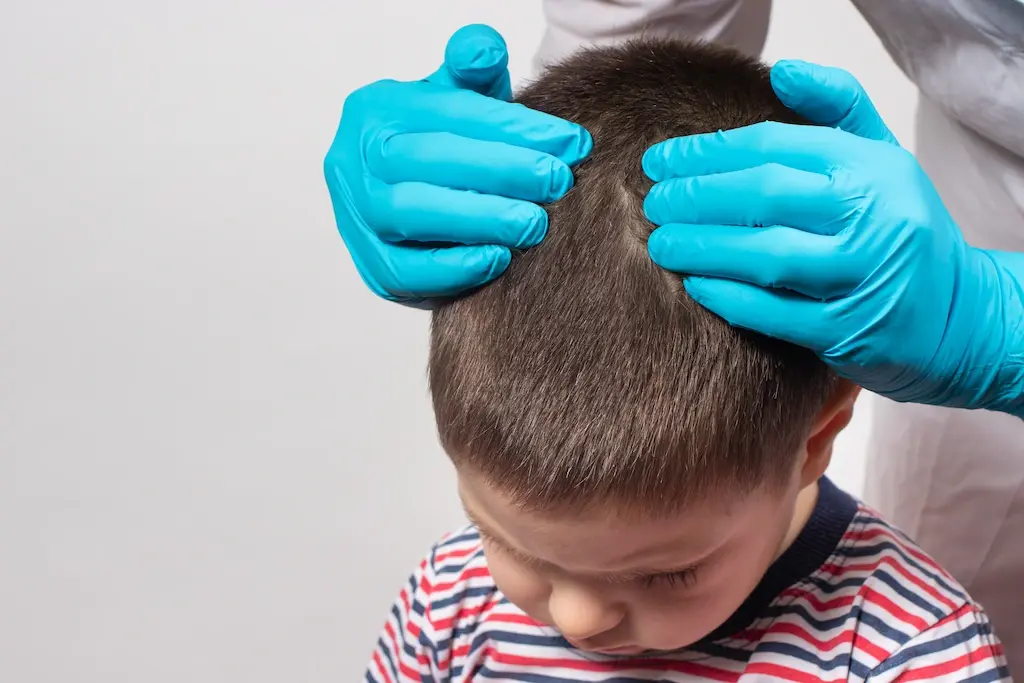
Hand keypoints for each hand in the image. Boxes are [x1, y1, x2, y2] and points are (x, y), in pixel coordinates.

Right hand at [323, 24, 591, 305]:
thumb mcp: (460, 99)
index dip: (511, 125)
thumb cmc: (448, 146)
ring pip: (411, 214)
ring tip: (534, 223)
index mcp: (376, 109)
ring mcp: (355, 217)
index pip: (446, 111)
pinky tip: (499, 258)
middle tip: (557, 181)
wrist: (424, 203)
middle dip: (499, 170)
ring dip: (479, 218)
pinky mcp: (371, 267)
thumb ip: (475, 69)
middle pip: (425, 160)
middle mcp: (353, 160)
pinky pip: (405, 271)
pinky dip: (453, 266)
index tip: (569, 141)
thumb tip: (484, 48)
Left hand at [642, 61, 1023, 413]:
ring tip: (660, 242)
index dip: (707, 153)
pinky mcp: (846, 330)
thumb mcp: (883, 156)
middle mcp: (868, 216)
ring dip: (702, 246)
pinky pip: (774, 311)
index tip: (661, 161)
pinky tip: (695, 283)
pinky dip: (729, 296)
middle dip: (696, 196)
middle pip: (763, 195)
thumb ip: (836, 107)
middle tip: (654, 202)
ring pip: (766, 254)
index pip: (773, 147)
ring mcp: (858, 276)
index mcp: (869, 168)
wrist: (961, 314)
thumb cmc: (902, 228)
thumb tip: (780, 70)